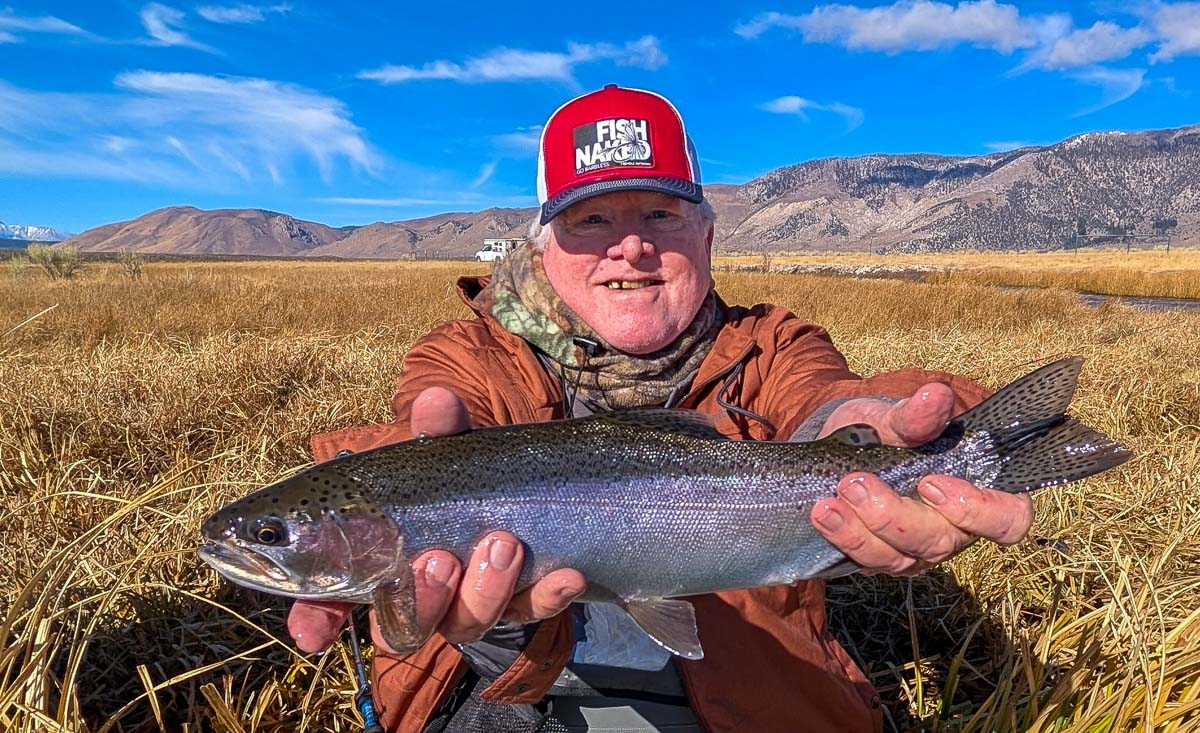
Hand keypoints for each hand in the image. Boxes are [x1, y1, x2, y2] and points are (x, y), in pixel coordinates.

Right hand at [287, 386, 587, 653]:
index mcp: (377, 556)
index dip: (316, 619)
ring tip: (504, 544)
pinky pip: (531, 612)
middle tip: (440, 559)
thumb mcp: (451, 442)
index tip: (314, 631)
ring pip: (465, 625)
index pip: (329, 600)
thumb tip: (437, 402)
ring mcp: (470, 601)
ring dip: (484, 591)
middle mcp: (418, 590)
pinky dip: (546, 596)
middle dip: (421, 600)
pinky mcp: (522, 601)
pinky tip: (565, 575)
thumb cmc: (467, 467)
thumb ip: (440, 428)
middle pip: (403, 627)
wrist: (537, 479)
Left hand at [809, 383, 1034, 575]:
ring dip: (860, 531)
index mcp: (978, 494)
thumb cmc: (885, 431)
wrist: (841, 445)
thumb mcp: (896, 418)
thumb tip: (935, 396)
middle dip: (895, 516)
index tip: (931, 482)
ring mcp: (916, 550)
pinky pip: (867, 560)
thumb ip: (916, 416)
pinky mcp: (881, 558)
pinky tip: (822, 513)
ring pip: (900, 558)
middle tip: (854, 483)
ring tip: (829, 501)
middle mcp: (953, 530)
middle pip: (941, 540)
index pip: (1008, 520)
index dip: (979, 511)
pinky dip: (843, 536)